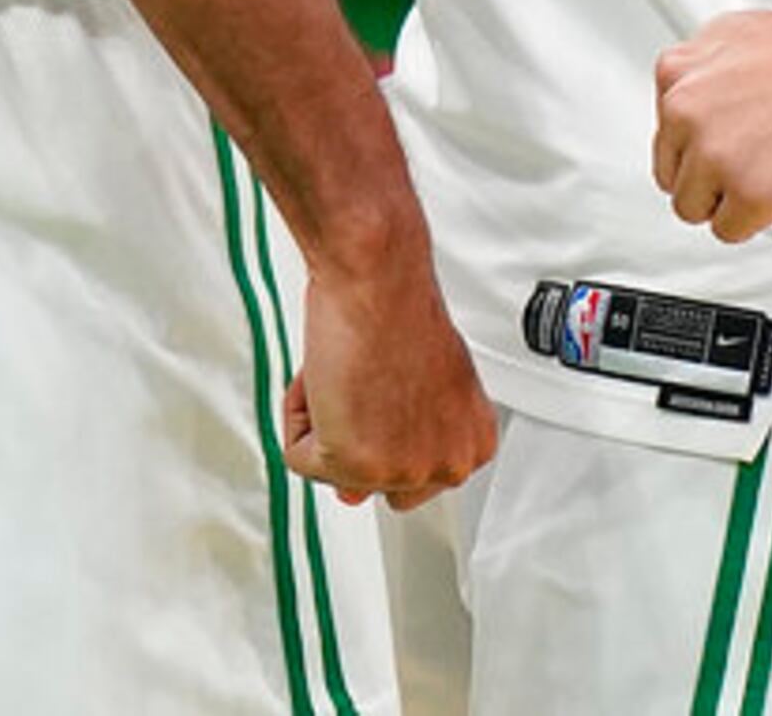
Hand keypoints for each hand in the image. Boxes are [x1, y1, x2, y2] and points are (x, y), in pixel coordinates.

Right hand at [276, 250, 496, 508]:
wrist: (377, 274)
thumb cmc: (397, 307)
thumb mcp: (419, 386)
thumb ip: (396, 442)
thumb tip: (351, 497)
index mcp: (474, 445)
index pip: (409, 473)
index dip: (381, 421)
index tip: (388, 384)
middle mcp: (449, 466)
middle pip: (370, 480)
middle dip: (355, 430)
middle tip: (366, 378)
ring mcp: (404, 469)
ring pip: (332, 471)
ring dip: (324, 418)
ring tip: (349, 370)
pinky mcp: (357, 464)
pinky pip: (298, 459)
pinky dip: (297, 415)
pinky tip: (325, 374)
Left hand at [652, 11, 771, 243]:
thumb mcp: (733, 37)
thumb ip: (697, 74)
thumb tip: (679, 107)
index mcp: (677, 74)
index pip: (666, 140)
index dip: (705, 147)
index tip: (735, 139)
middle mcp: (685, 111)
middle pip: (674, 179)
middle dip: (713, 176)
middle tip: (759, 155)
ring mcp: (715, 153)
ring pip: (694, 209)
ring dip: (730, 200)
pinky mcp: (748, 191)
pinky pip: (730, 231)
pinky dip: (758, 218)